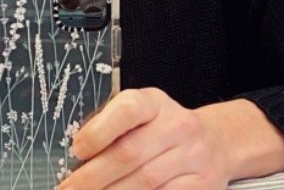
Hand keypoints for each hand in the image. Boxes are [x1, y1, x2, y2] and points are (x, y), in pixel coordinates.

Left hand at [57, 87, 231, 189]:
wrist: (215, 142)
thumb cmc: (163, 128)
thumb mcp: (142, 115)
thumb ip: (112, 127)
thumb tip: (78, 154)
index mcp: (155, 103)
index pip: (128, 109)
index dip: (99, 131)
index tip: (77, 150)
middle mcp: (177, 125)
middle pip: (130, 152)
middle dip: (93, 176)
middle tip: (69, 188)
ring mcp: (193, 156)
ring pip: (145, 180)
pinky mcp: (202, 184)